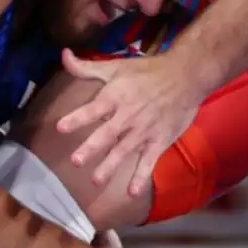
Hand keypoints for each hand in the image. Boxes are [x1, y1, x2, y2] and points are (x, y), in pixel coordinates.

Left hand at [54, 49, 207, 196]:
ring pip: (124, 151)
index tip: (60, 128)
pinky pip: (149, 162)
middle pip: (107, 134)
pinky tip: (132, 192)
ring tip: (96, 180)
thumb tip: (63, 55)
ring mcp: (144, 131)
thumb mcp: (116, 65)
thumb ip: (87, 67)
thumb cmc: (147, 71)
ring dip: (110, 166)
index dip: (77, 117)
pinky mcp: (159, 141)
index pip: (93, 108)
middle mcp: (128, 116)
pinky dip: (141, 177)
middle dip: (92, 147)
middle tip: (76, 161)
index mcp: (116, 96)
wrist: (186, 76)